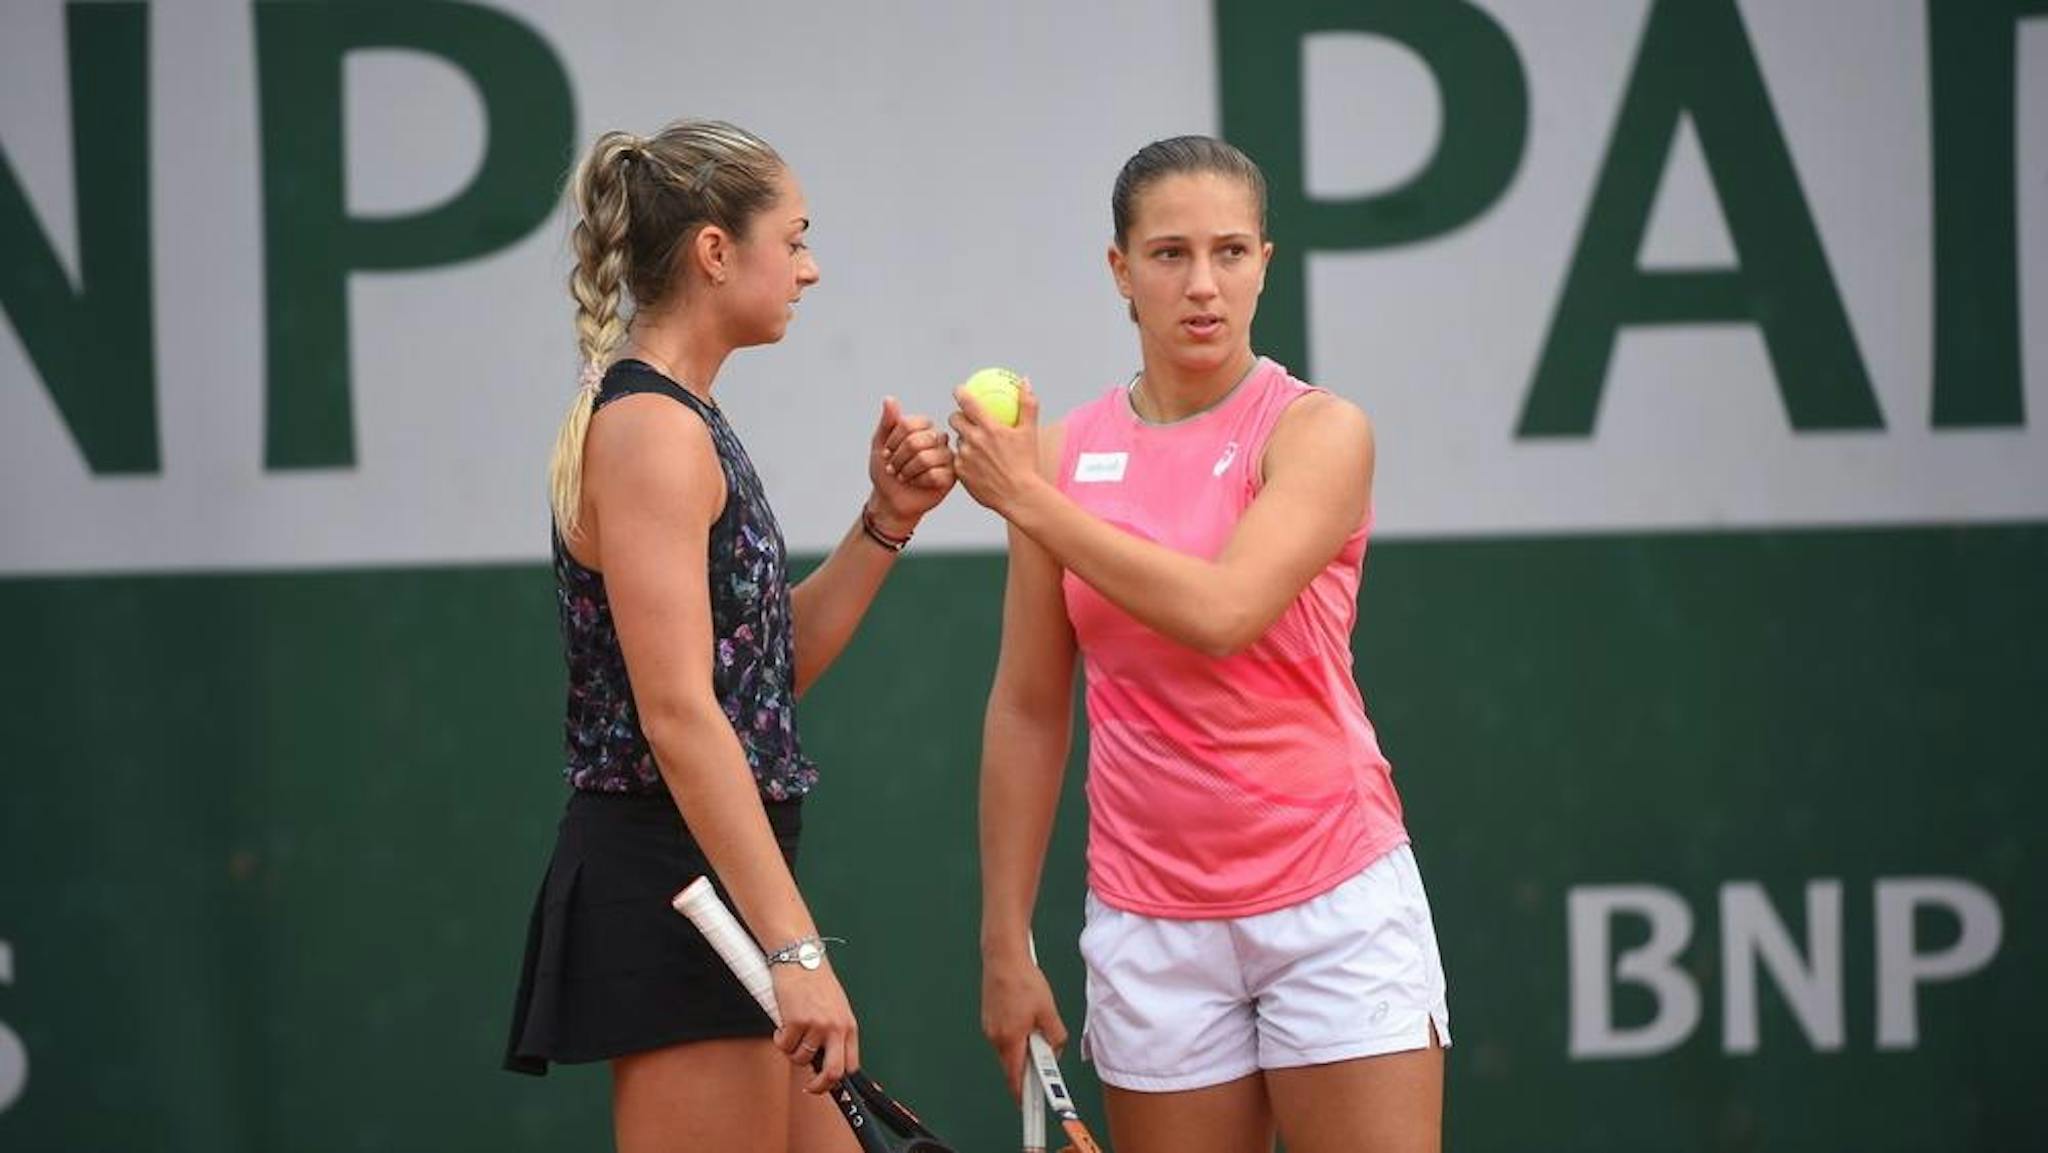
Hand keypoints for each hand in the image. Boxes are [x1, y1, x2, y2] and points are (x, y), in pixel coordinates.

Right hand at [770, 961, 860, 1093]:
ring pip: (800, 1058)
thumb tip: (825, 1060)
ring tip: (790, 1033)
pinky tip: (781, 1023)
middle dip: (820, 1086)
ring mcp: (816, 1025)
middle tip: (809, 1087)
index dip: (838, 1080)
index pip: (851, 1065)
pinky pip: (783, 1045)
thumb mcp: (835, 1008)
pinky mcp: (796, 1021)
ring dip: (791, 1051)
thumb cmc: (816, 981)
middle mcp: (836, 1028)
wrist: (801, 956)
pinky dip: (778, 1038)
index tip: (826, 1084)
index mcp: (849, 1026)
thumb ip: (834, 1032)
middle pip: (834, 1072)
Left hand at [867, 395, 955, 534]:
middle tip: (893, 468)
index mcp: (924, 428)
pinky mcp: (951, 476)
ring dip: (907, 470)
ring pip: (925, 458)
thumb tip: (889, 399)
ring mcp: (947, 457)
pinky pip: (934, 474)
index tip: (886, 451)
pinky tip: (917, 484)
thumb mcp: (880, 444)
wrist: (890, 500)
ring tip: (903, 477)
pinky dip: (918, 481)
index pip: (911, 423)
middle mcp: (938, 439)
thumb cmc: (886, 471)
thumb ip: (887, 422)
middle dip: (898, 457)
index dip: (894, 440)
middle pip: (917, 440)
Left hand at [950, 377, 1042, 517]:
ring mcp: (965, 457)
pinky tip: (975, 464)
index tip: (959, 390)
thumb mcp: (1030, 432)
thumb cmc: (1027, 464)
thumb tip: (1025, 381)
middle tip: (964, 419)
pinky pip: (958, 460)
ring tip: (975, 446)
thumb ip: (1027, 404)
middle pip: (954, 419)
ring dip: (964, 440)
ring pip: (957, 441)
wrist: (1018, 496)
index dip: (960, 392)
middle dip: (957, 417)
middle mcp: (973, 440)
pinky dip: (965, 459)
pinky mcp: (960, 472)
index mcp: (989, 428)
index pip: (967, 402)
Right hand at [981, 950, 1068, 1099]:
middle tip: (1044, 1049)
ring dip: (1023, 1045)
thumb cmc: (1023, 981)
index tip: (1029, 1105)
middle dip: (1029, 1063)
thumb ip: (1055, 1037)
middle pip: (1013, 1064)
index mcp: (1010, 1039)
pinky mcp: (989, 1019)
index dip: (1023, 1094)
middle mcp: (995, 1037)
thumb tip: (1055, 1050)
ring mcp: (989, 1028)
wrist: (1003, 958)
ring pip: (1009, 1049)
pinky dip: (1016, 1033)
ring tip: (1035, 1021)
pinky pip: (1004, 1035)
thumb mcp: (1048, 1012)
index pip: (1015, 1078)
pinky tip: (1025, 1014)